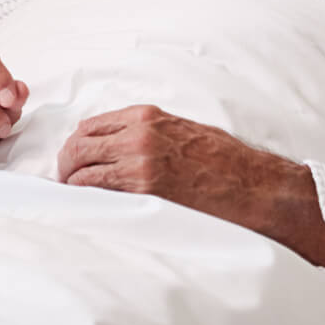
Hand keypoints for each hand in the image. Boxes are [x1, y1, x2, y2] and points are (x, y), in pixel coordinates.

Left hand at [55, 104, 324, 274]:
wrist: (257, 188)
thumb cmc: (227, 163)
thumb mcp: (183, 131)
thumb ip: (147, 135)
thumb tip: (115, 149)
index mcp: (147, 116)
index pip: (90, 126)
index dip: (78, 146)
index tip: (76, 162)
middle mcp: (138, 134)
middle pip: (78, 145)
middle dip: (67, 165)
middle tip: (68, 183)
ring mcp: (139, 160)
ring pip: (80, 168)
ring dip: (72, 183)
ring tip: (78, 198)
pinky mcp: (144, 188)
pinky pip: (96, 190)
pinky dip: (85, 198)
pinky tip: (90, 207)